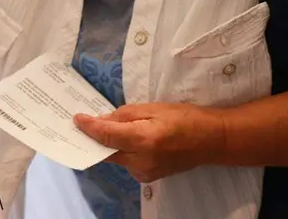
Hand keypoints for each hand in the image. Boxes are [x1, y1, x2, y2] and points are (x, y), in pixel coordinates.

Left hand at [75, 102, 225, 182]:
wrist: (211, 140)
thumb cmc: (183, 118)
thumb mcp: (151, 108)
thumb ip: (123, 116)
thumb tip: (100, 121)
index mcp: (143, 140)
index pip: (106, 136)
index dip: (88, 127)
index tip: (76, 119)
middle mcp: (141, 161)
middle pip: (107, 151)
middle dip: (94, 138)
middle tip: (81, 124)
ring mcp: (145, 173)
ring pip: (115, 157)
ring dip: (108, 144)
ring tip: (102, 128)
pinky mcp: (148, 177)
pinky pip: (126, 162)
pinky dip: (121, 150)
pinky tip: (122, 139)